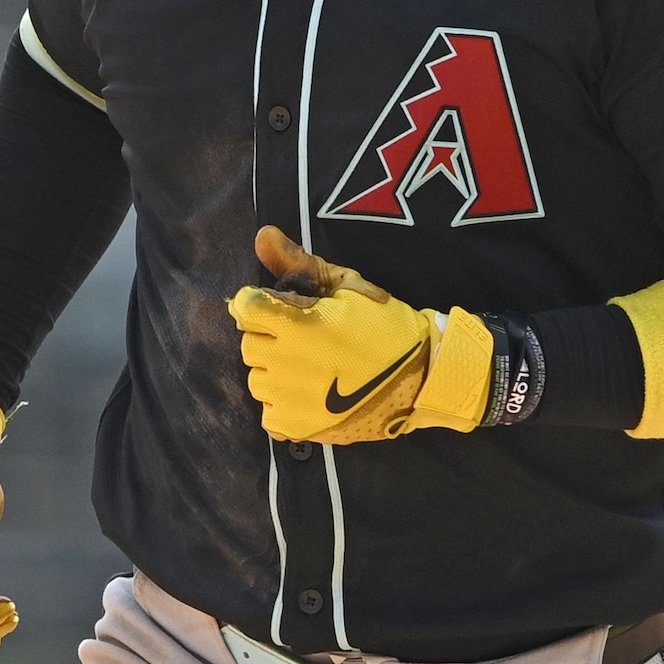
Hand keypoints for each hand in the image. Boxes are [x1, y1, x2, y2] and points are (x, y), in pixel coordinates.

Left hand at [231, 227, 492, 441]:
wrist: (420, 379)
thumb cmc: (384, 326)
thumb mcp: (347, 285)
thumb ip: (299, 263)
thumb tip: (262, 235)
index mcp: (295, 323)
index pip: (243, 307)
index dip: (260, 305)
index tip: (280, 310)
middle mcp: (284, 362)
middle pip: (249, 345)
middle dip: (271, 339)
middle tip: (307, 341)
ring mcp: (288, 398)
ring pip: (258, 380)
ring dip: (277, 373)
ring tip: (313, 370)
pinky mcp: (295, 427)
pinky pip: (269, 413)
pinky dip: (285, 405)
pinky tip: (312, 396)